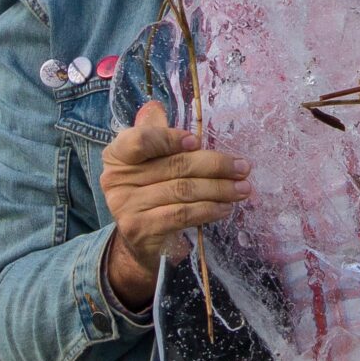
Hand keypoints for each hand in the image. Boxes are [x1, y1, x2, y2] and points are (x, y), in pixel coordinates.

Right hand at [99, 100, 250, 311]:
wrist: (137, 238)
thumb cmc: (150, 190)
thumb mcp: (150, 162)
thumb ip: (161, 139)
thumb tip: (177, 121)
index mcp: (117, 154)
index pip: (141, 140)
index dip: (171, 138)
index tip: (197, 142)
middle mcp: (116, 179)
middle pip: (174, 166)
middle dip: (215, 165)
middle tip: (243, 167)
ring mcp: (126, 206)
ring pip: (182, 191)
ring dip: (219, 189)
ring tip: (242, 188)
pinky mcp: (140, 229)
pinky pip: (182, 215)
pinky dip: (208, 210)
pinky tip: (225, 208)